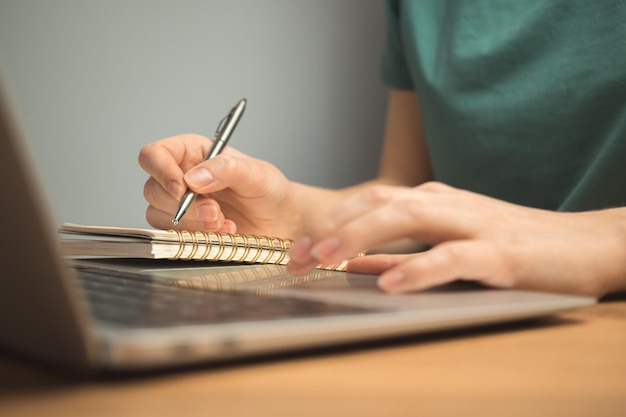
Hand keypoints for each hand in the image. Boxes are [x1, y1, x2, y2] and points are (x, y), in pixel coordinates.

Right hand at [138, 134, 297, 236]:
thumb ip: (226, 169)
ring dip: (191, 223)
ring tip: (223, 222)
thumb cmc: (268, 189)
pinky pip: (174, 235)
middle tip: (215, 211)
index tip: (181, 188)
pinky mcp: (186, 229)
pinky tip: (223, 231)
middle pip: (153, 189)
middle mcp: (181, 177)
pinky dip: (197, 237)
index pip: (154, 155)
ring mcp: (181, 205)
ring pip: (158, 214)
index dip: (160, 171)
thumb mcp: (254, 173)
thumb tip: (193, 178)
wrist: (280, 219)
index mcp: (192, 153)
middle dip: (183, 205)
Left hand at [288, 181, 625, 296]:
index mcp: (434, 200)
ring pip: (409, 217)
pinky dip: (419, 267)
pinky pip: (454, 256)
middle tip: (297, 257)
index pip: (370, 202)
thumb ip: (403, 251)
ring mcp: (474, 224)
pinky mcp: (502, 253)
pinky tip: (391, 281)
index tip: (298, 249)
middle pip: (379, 203)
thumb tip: (356, 261)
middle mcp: (448, 203)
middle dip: (333, 228)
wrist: (585, 244)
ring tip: (328, 258)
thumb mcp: (449, 242)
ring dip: (362, 235)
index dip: (330, 222)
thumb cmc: (513, 244)